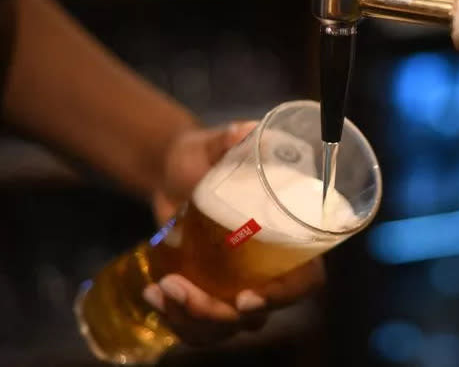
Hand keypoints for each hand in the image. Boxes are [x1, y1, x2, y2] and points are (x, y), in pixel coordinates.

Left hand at [143, 122, 325, 345]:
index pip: (305, 281)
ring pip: (226, 327)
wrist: (171, 171)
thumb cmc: (203, 155)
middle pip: (258, 314)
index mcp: (290, 237)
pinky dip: (175, 319)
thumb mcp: (214, 144)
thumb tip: (244, 131)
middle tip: (177, 286)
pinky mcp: (211, 293)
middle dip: (216, 314)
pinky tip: (152, 294)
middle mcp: (270, 268)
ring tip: (159, 289)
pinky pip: (201, 327)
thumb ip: (231, 138)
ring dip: (190, 320)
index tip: (244, 298)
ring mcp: (240, 285)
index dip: (283, 296)